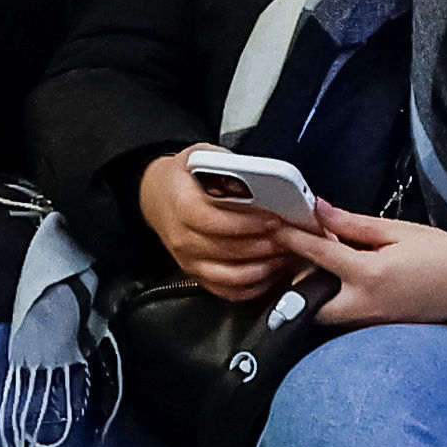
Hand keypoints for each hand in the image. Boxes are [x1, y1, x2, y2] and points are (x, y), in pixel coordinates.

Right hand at [134, 148, 290, 295]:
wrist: (156, 196)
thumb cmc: (181, 177)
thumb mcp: (200, 155)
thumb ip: (228, 165)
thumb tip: (260, 180)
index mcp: (181, 206)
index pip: (216, 222)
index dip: (248, 223)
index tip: (273, 219)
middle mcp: (183, 239)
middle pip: (228, 251)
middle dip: (265, 245)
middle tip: (290, 236)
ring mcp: (190, 261)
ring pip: (231, 277)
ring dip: (263, 267)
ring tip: (284, 253)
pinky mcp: (198, 275)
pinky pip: (229, 290)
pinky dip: (254, 285)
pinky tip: (270, 270)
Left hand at [273, 202, 446, 328]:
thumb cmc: (442, 254)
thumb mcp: (398, 231)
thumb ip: (353, 224)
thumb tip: (320, 211)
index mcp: (370, 274)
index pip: (319, 255)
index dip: (293, 239)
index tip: (277, 227)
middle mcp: (366, 305)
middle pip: (310, 304)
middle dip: (298, 284)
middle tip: (300, 259)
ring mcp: (372, 322)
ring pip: (325, 316)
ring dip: (315, 296)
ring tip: (319, 269)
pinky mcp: (379, 330)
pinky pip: (345, 320)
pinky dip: (335, 303)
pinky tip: (340, 284)